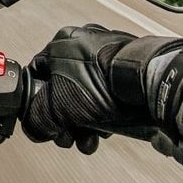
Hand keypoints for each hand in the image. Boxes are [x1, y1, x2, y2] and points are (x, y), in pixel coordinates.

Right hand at [22, 24, 182, 153]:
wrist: (148, 84)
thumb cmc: (102, 84)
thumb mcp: (56, 108)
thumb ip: (36, 119)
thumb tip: (34, 128)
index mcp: (61, 42)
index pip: (38, 74)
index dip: (37, 102)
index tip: (44, 120)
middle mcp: (85, 43)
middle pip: (65, 88)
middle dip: (66, 119)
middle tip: (70, 136)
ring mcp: (110, 54)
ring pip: (89, 94)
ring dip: (87, 122)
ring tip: (91, 139)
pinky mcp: (131, 67)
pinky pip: (111, 93)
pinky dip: (108, 112)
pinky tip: (109, 128)